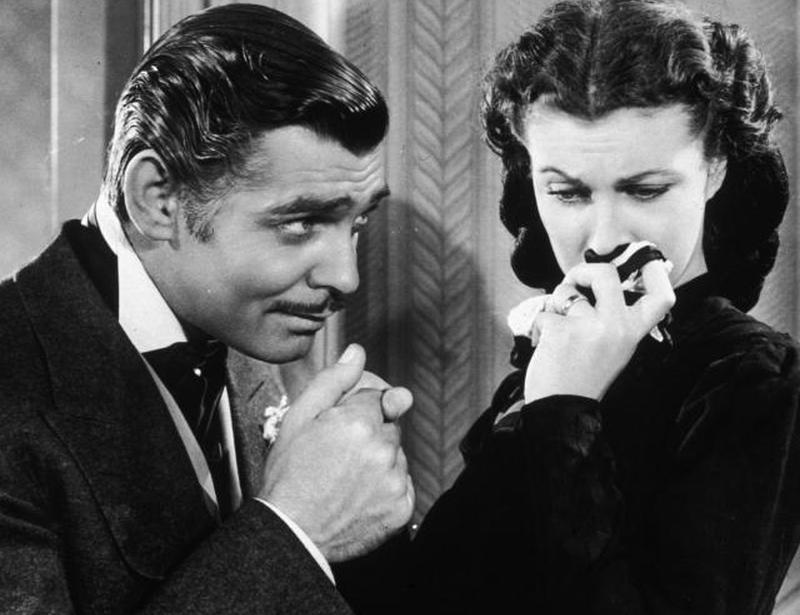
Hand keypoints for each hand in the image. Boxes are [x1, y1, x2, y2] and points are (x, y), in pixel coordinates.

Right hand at [258, 344, 414, 561]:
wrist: (291, 532)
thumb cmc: (290, 476)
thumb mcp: (300, 418)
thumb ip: (334, 380)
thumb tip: (356, 352)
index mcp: (359, 422)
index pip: (377, 398)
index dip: (357, 411)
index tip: (341, 429)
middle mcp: (383, 449)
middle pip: (389, 426)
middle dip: (370, 434)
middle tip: (339, 456)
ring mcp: (395, 481)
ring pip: (396, 455)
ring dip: (379, 461)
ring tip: (346, 478)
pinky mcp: (401, 507)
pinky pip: (403, 484)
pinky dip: (387, 488)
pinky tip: (360, 495)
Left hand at [524, 260, 673, 402]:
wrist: (561, 407)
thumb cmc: (583, 375)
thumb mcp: (614, 348)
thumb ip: (614, 318)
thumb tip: (605, 282)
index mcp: (633, 332)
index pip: (661, 298)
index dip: (656, 272)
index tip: (646, 259)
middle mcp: (616, 328)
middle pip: (606, 274)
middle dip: (583, 271)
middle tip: (573, 283)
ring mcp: (589, 328)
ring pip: (566, 293)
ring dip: (555, 304)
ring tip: (558, 327)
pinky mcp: (561, 331)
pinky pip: (545, 312)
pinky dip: (539, 325)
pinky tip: (544, 343)